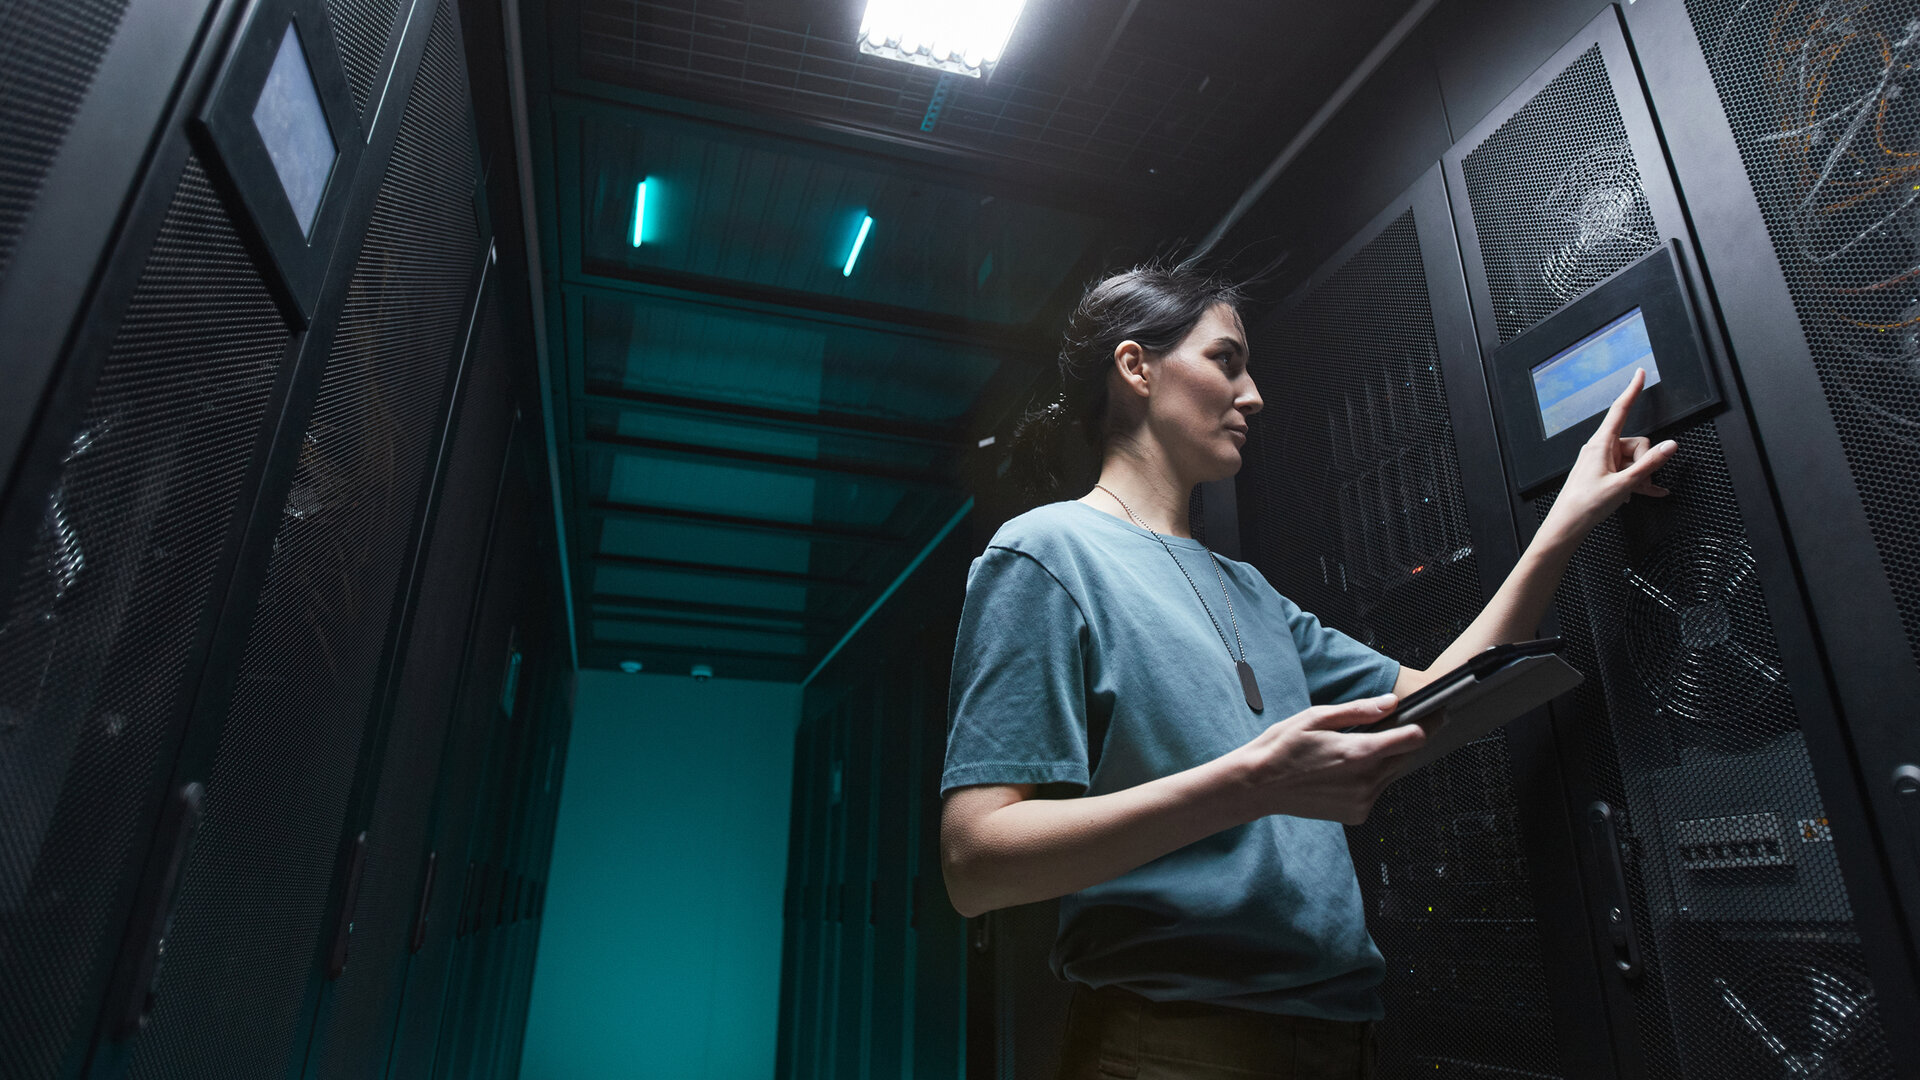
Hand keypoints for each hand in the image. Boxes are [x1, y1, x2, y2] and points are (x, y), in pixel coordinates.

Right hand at [1228, 694, 1426, 824]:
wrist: (1258, 786)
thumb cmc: (1282, 748)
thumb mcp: (1316, 716)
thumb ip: (1359, 710)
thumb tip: (1391, 703)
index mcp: (1358, 753)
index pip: (1413, 738)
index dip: (1428, 723)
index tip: (1436, 714)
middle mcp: (1365, 782)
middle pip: (1406, 757)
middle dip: (1405, 740)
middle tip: (1399, 725)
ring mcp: (1362, 802)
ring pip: (1392, 774)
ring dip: (1386, 760)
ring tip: (1360, 746)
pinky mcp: (1356, 814)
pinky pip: (1377, 791)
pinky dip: (1372, 778)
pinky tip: (1349, 769)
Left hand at [1539, 368, 1676, 547]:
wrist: (1567, 525)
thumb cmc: (1585, 505)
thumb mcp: (1624, 485)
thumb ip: (1649, 465)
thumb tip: (1670, 446)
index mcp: (1601, 444)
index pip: (1620, 409)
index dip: (1632, 390)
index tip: (1639, 373)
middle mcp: (1600, 448)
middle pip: (1636, 443)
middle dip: (1643, 462)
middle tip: (1636, 482)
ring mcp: (1601, 461)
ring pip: (1633, 459)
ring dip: (1640, 476)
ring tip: (1634, 493)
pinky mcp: (1602, 473)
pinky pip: (1626, 471)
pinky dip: (1637, 481)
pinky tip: (1648, 493)